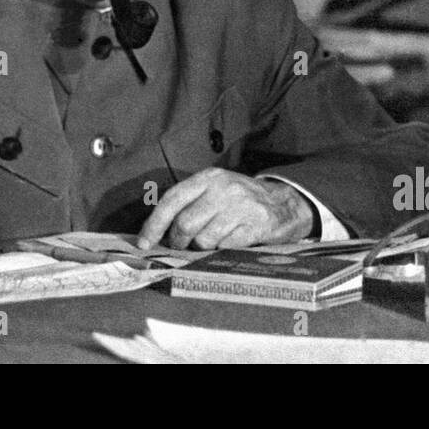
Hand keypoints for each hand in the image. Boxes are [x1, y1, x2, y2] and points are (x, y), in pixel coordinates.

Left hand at [136, 168, 313, 249]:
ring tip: (211, 242)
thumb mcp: (215, 189)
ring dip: (201, 248)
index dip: (154, 224)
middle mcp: (223, 189)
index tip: (144, 243)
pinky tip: (228, 243)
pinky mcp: (256, 225)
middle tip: (181, 246)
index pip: (172, 200)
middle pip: (185, 223)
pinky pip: (225, 247)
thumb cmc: (240, 199)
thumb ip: (189, 202)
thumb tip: (157, 231)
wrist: (284, 203)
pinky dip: (221, 251)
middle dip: (178, 241)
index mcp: (208, 177)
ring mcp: (241, 206)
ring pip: (204, 239)